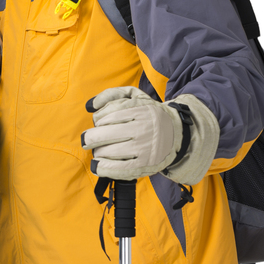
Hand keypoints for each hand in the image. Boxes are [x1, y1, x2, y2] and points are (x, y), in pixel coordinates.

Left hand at [82, 87, 218, 183]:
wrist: (176, 133)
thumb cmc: (148, 113)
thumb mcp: (135, 96)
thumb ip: (111, 94)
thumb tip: (90, 106)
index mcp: (139, 110)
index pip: (106, 115)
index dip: (98, 120)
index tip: (99, 123)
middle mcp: (142, 128)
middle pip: (105, 134)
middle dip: (91, 138)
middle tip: (87, 140)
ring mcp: (144, 148)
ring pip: (109, 151)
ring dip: (97, 152)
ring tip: (98, 151)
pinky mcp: (145, 165)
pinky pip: (119, 168)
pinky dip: (103, 168)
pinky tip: (96, 165)